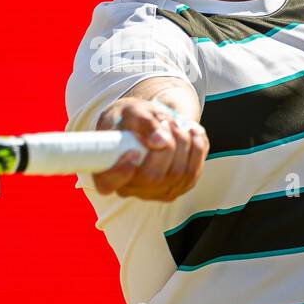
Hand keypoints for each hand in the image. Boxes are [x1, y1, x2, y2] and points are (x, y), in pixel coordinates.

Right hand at [91, 97, 207, 200]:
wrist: (145, 123)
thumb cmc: (131, 118)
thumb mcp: (132, 111)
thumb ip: (143, 123)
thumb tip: (161, 141)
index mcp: (106, 169)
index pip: (106, 183)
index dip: (119, 173)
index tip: (132, 153)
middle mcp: (128, 187)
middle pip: (152, 177)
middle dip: (167, 146)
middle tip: (166, 122)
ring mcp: (153, 192)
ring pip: (177, 174)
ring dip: (184, 144)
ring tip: (177, 124)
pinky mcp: (174, 189)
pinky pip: (192, 174)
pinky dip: (197, 150)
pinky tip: (192, 133)